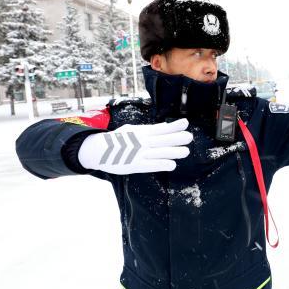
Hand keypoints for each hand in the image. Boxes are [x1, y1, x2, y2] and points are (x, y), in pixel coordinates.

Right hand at [78, 118, 192, 173]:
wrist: (98, 150)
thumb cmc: (117, 140)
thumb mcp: (131, 130)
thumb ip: (147, 130)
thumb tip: (162, 127)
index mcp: (141, 132)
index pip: (161, 128)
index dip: (174, 126)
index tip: (185, 123)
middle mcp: (142, 142)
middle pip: (163, 139)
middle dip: (178, 138)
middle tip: (189, 137)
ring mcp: (139, 153)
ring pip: (160, 152)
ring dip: (174, 152)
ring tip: (186, 151)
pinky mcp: (135, 165)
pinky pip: (152, 165)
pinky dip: (163, 164)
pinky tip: (172, 164)